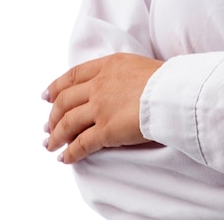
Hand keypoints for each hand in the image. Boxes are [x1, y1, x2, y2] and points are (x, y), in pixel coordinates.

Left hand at [42, 53, 163, 163]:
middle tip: (48, 126)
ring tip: (51, 145)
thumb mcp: (139, 65)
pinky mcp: (106, 130)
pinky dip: (71, 153)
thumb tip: (121, 84)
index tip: (47, 96)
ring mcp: (100, 108)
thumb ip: (122, 74)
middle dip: (53, 116)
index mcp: (108, 66)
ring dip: (56, 136)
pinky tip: (66, 159)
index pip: (72, 76)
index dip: (56, 88)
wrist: (176, 92)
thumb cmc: (169, 79)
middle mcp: (99, 85)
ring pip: (67, 123)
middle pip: (65, 101)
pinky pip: (81, 144)